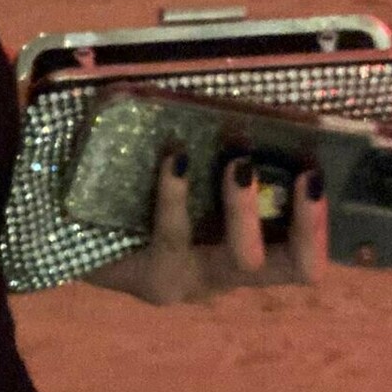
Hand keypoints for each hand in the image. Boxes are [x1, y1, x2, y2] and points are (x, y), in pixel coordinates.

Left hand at [81, 152, 328, 305]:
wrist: (70, 235)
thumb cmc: (137, 197)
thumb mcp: (184, 179)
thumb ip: (216, 158)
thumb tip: (245, 109)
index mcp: (247, 251)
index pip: (305, 254)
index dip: (320, 225)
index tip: (316, 174)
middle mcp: (229, 274)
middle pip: (294, 268)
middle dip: (309, 226)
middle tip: (308, 178)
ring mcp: (196, 283)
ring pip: (242, 258)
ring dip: (246, 208)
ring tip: (238, 163)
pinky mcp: (159, 282)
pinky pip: (177, 237)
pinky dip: (177, 195)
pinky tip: (173, 162)